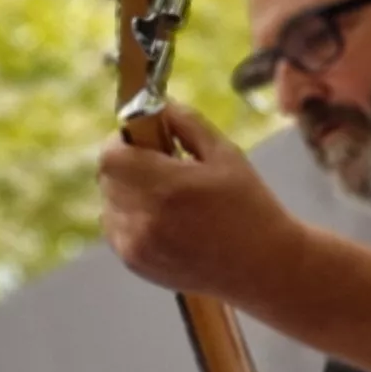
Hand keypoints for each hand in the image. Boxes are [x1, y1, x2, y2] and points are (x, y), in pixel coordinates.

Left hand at [98, 104, 301, 302]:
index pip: (112, 155)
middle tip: (160, 165)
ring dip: (128, 191)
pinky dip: (130, 217)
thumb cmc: (250, 206)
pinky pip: (115, 227)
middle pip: (108, 177)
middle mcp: (145, 219)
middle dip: (128, 163)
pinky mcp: (134, 263)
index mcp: (167, 188)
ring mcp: (136, 245)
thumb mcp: (226, 154)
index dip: (123, 141)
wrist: (263, 266)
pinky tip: (165, 219)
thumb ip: (187, 124)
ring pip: (109, 202)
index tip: (144, 139)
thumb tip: (158, 105)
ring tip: (167, 196)